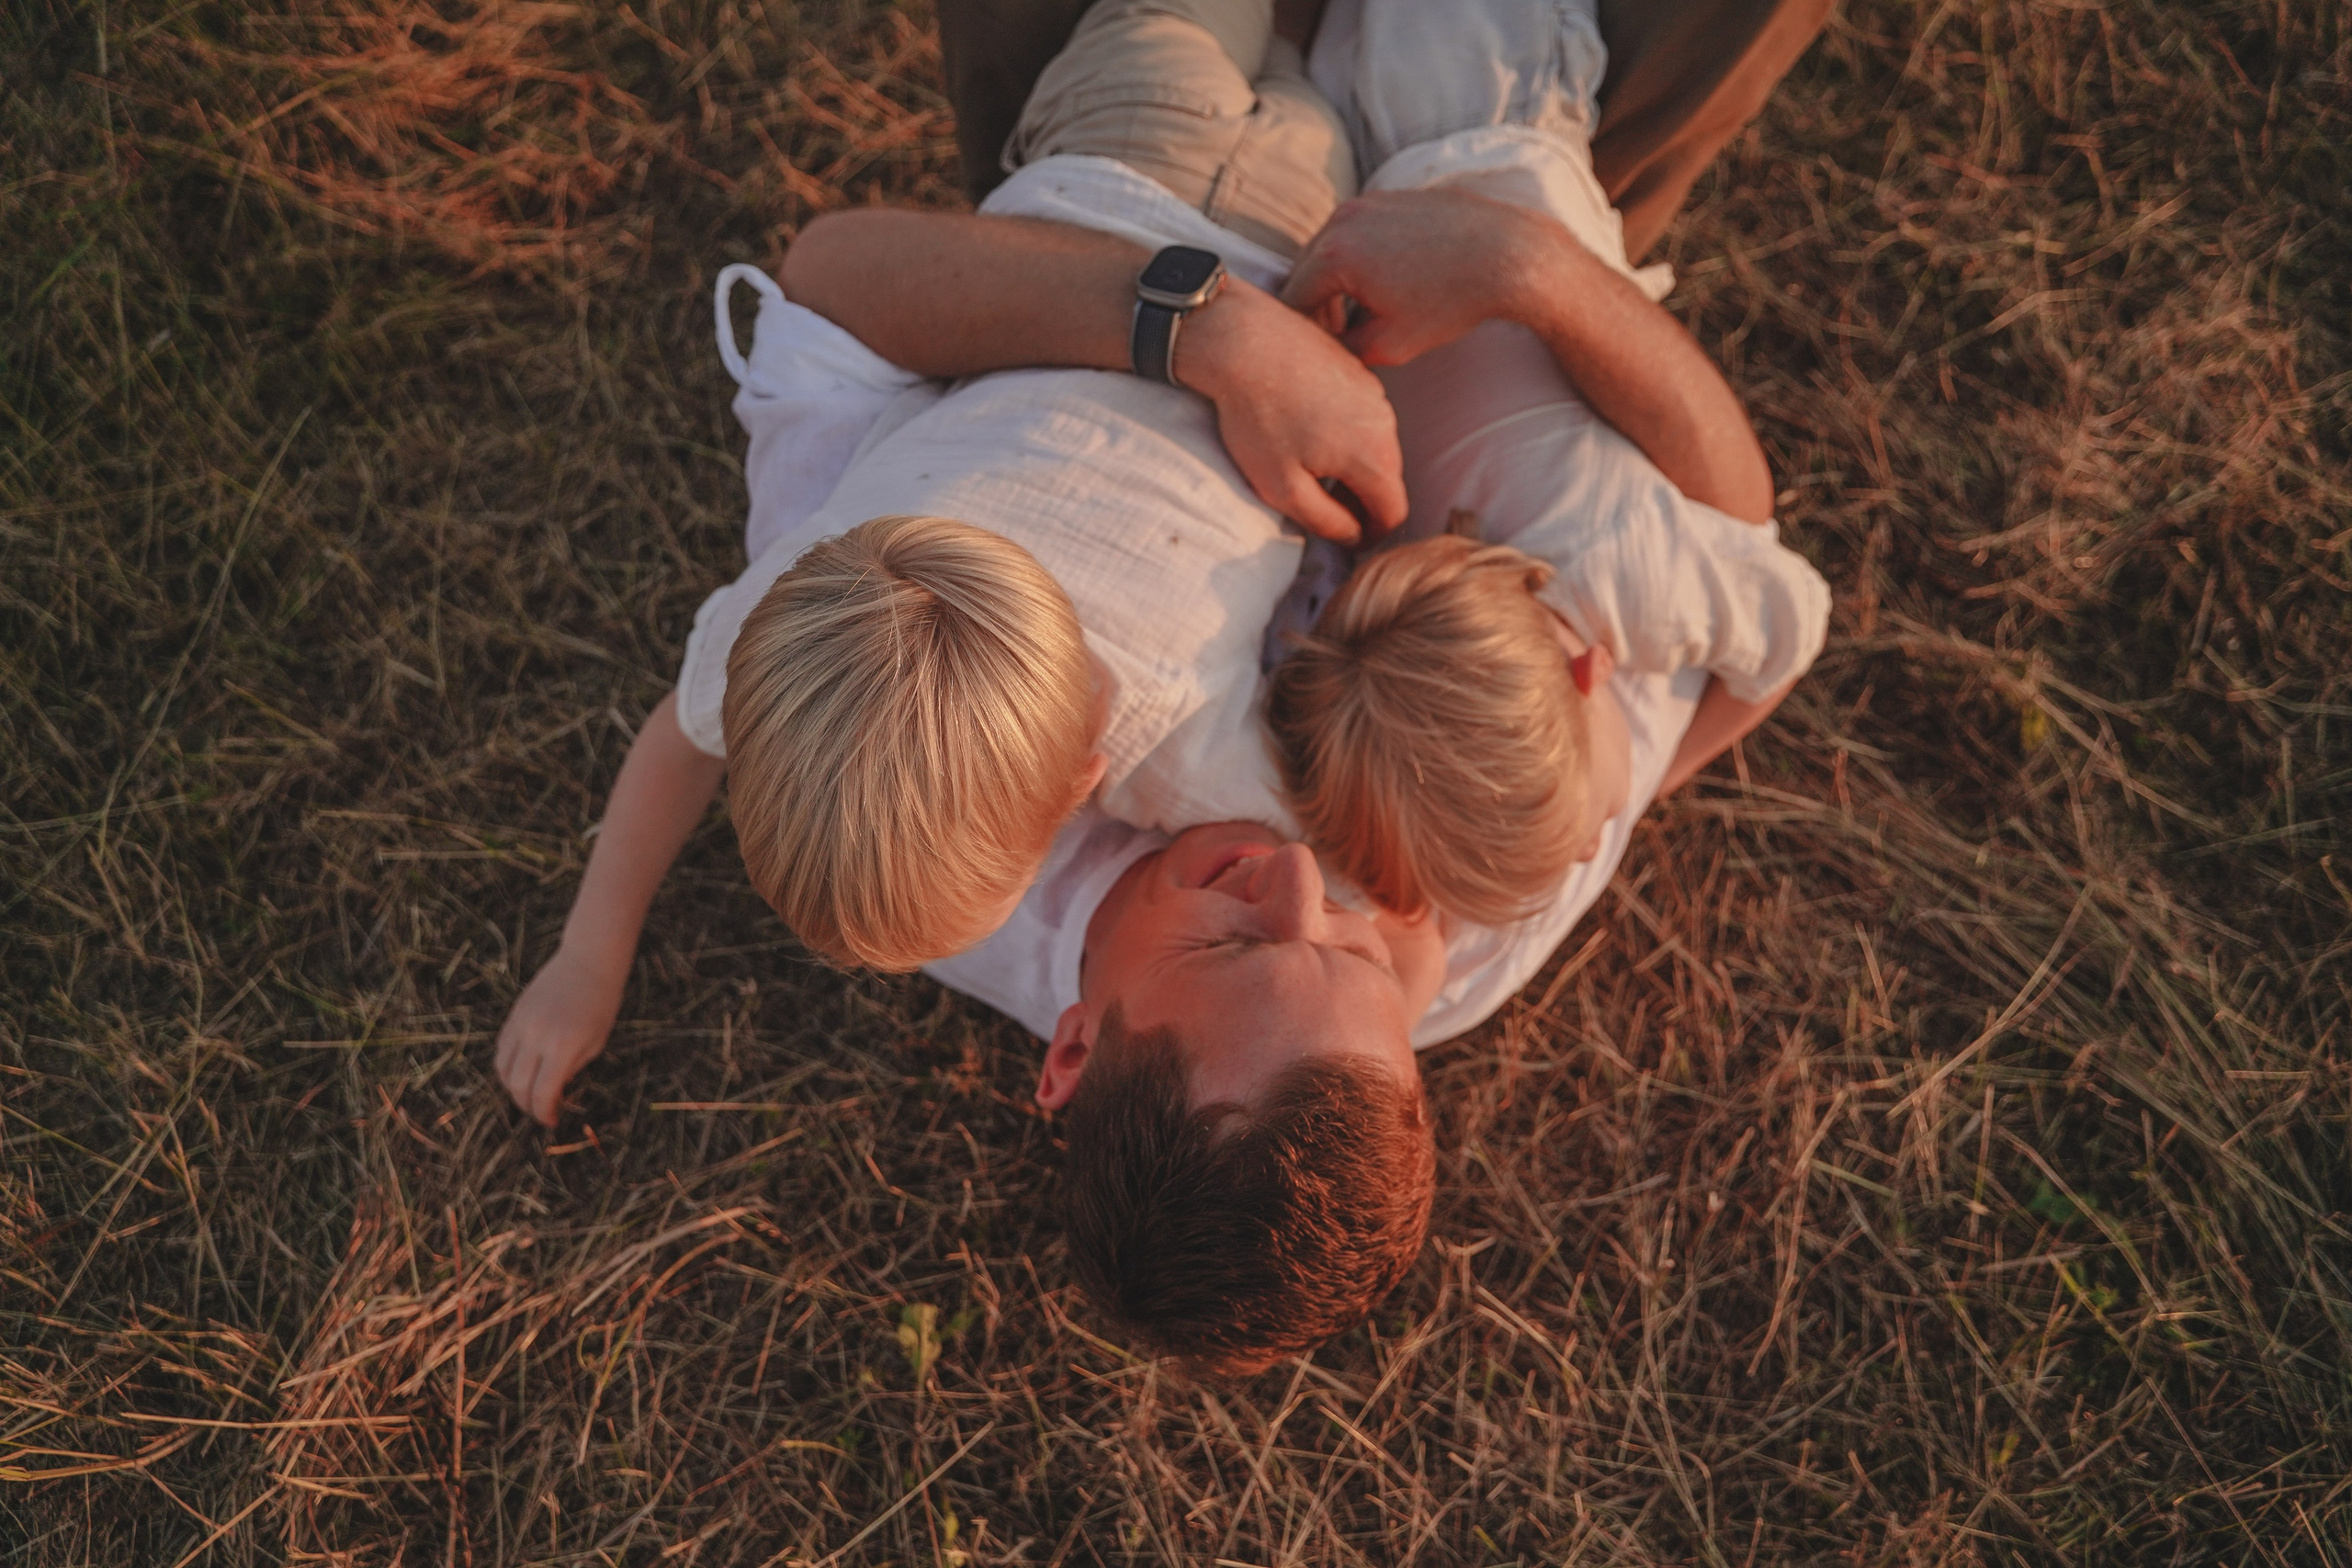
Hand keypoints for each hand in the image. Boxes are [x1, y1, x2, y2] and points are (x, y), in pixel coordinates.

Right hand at [494, 943, 626, 1127]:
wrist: (588, 962)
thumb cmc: (602, 1004)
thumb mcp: (595, 1043)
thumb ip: (571, 1070)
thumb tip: (552, 1092)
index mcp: (562, 1047)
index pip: (542, 1094)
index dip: (545, 1114)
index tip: (553, 1121)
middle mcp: (536, 1037)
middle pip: (516, 1086)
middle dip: (527, 1105)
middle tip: (541, 1111)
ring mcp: (521, 1025)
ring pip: (502, 1069)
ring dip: (513, 1088)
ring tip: (530, 1093)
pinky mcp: (513, 1015)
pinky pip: (502, 1049)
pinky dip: (508, 1066)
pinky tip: (523, 1070)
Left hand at [1176, 281, 1405, 542]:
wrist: (1241, 340)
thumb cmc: (1256, 417)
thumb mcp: (1283, 487)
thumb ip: (1325, 521)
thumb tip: (1352, 536)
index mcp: (1373, 456)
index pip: (1393, 511)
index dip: (1372, 534)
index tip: (1346, 537)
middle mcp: (1384, 421)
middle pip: (1387, 478)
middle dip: (1360, 499)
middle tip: (1321, 506)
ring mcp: (1372, 390)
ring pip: (1375, 444)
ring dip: (1351, 464)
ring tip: (1307, 466)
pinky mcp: (1355, 368)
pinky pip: (1361, 414)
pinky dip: (1343, 432)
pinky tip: (1305, 429)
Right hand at [1283, 188, 1566, 366]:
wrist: (1511, 256)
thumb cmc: (1453, 302)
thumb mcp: (1391, 344)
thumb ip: (1346, 349)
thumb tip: (1328, 349)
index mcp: (1335, 254)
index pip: (1293, 300)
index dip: (1302, 333)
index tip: (1319, 353)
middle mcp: (1344, 217)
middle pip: (1306, 269)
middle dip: (1316, 305)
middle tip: (1338, 338)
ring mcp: (1369, 200)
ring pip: (1331, 248)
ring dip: (1337, 281)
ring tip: (1363, 313)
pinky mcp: (1393, 195)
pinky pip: (1358, 230)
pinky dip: (1360, 257)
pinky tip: (1388, 284)